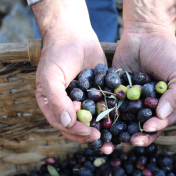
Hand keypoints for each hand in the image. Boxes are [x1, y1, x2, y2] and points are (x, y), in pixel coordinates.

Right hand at [32, 0, 106, 148]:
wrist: (73, 33)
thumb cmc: (57, 54)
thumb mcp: (51, 76)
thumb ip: (56, 100)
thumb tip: (67, 123)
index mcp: (52, 106)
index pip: (62, 125)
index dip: (75, 132)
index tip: (89, 134)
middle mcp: (67, 106)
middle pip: (79, 127)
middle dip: (90, 136)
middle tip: (104, 142)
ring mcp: (84, 101)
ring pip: (93, 121)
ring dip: (103, 132)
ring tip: (115, 142)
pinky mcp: (99, 93)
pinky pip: (105, 107)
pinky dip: (113, 115)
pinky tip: (124, 123)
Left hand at [112, 30, 175, 146]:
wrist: (145, 32)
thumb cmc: (167, 53)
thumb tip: (162, 115)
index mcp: (164, 106)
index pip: (160, 123)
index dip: (154, 129)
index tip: (147, 128)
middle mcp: (146, 107)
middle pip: (141, 128)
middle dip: (137, 136)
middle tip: (130, 140)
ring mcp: (129, 101)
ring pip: (124, 122)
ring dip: (119, 133)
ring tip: (113, 139)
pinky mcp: (114, 93)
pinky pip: (109, 107)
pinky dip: (105, 116)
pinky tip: (99, 122)